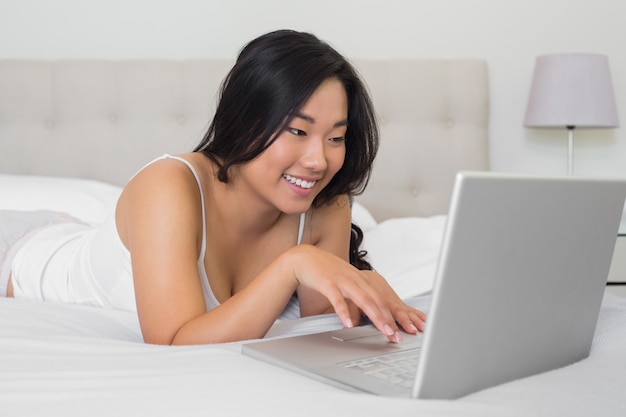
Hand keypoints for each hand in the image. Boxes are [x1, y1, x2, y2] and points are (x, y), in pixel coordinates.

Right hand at [286, 245, 425, 342]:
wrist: (304, 258)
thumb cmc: (325, 271)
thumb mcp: (345, 281)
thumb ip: (357, 293)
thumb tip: (369, 310)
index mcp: (360, 279)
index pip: (380, 298)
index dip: (391, 315)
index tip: (398, 330)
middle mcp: (355, 279)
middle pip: (376, 300)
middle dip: (388, 319)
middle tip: (396, 336)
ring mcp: (342, 280)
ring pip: (363, 299)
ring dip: (375, 316)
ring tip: (383, 331)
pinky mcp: (327, 283)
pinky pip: (338, 299)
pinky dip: (344, 312)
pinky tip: (348, 324)